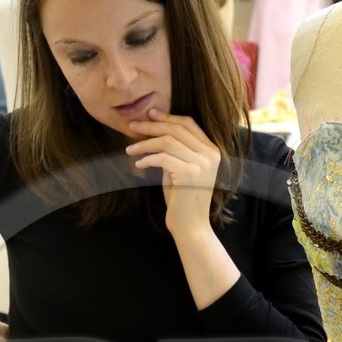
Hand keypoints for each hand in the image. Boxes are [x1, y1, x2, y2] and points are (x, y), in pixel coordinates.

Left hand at [125, 109, 220, 237]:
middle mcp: (211, 154)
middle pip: (176, 129)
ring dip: (145, 143)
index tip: (149, 115)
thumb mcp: (181, 170)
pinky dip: (147, 159)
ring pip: (167, 141)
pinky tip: (138, 165)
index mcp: (212, 150)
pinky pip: (162, 158)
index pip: (188, 124)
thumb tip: (154, 131)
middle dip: (152, 126)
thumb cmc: (183, 200)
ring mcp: (202, 164)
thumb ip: (175, 152)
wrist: (191, 227)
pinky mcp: (190, 174)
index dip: (167, 116)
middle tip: (132, 126)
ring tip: (130, 150)